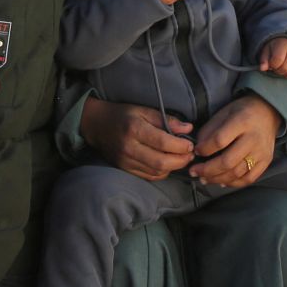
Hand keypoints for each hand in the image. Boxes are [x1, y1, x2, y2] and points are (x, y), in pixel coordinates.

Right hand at [80, 99, 194, 181]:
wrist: (96, 125)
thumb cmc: (123, 115)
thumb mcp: (143, 110)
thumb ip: (166, 119)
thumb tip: (188, 129)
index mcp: (134, 128)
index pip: (162, 141)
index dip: (180, 145)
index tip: (190, 144)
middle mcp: (129, 147)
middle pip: (161, 161)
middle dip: (180, 160)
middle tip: (190, 154)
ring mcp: (125, 161)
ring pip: (156, 171)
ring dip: (173, 167)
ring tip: (181, 159)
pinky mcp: (124, 169)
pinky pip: (148, 176)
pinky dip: (162, 172)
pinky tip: (167, 164)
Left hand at [191, 92, 278, 187]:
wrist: (268, 112)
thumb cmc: (243, 111)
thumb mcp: (224, 112)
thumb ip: (210, 130)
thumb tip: (198, 149)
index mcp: (242, 122)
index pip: (220, 141)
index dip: (205, 149)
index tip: (196, 151)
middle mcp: (253, 139)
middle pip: (228, 162)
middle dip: (207, 170)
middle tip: (195, 171)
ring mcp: (261, 152)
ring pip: (236, 173)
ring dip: (217, 179)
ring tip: (204, 178)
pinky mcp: (266, 162)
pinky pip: (248, 179)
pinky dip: (233, 183)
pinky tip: (222, 181)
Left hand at [258, 36, 286, 78]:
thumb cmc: (275, 47)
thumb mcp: (266, 50)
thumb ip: (263, 59)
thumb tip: (262, 69)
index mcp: (283, 45)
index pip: (277, 60)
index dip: (272, 64)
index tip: (270, 63)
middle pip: (285, 68)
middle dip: (277, 70)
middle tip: (275, 66)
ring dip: (283, 73)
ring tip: (280, 66)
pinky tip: (286, 68)